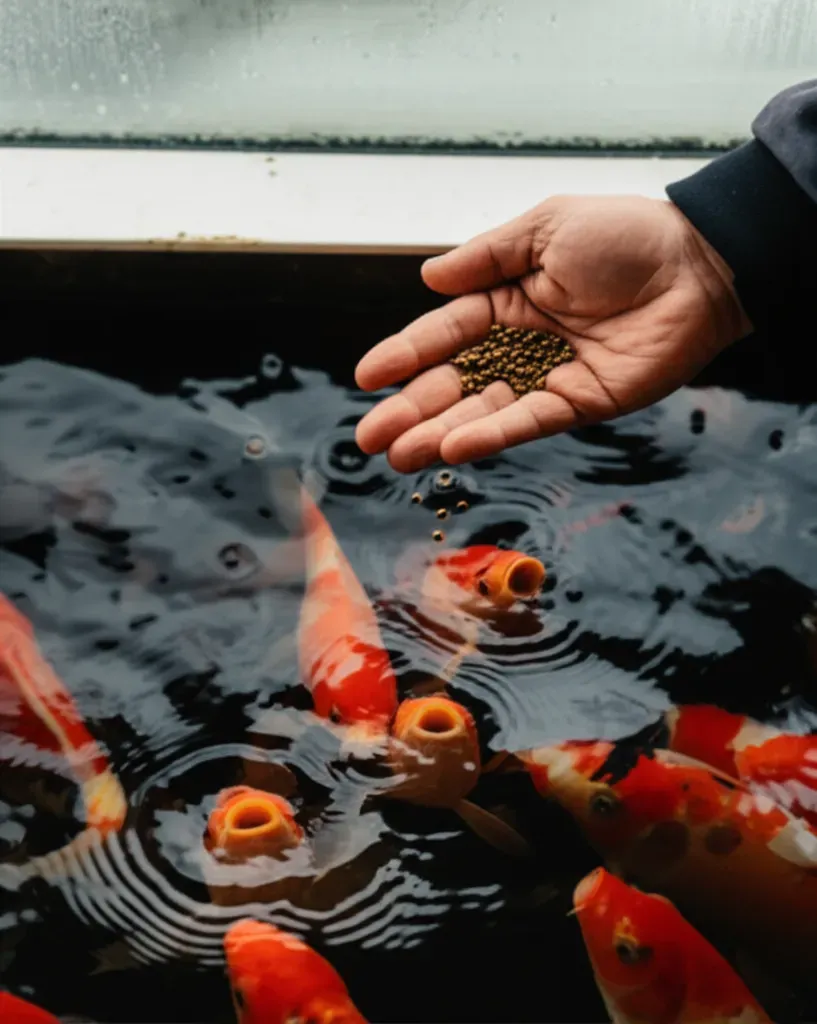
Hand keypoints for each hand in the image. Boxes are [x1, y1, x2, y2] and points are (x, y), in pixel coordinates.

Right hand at [353, 195, 751, 471]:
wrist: (699, 263)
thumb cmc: (625, 235)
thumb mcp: (545, 229)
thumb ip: (486, 257)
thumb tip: (427, 280)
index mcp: (505, 301)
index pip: (444, 334)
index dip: (405, 354)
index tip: (366, 376)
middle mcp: (520, 345)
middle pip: (453, 384)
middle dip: (409, 410)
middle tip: (368, 438)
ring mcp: (548, 379)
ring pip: (482, 412)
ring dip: (438, 434)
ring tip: (397, 455)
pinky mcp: (581, 404)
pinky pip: (529, 422)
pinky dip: (492, 435)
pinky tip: (454, 447)